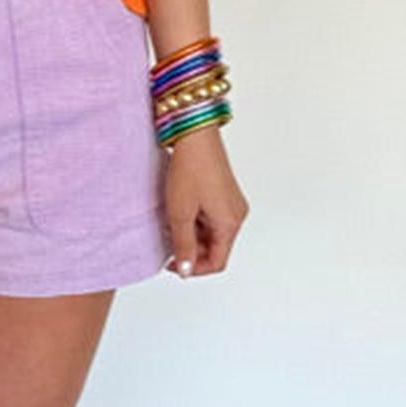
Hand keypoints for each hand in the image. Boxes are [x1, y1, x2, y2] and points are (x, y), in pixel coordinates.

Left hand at [161, 125, 248, 277]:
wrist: (195, 136)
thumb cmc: (190, 169)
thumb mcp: (180, 213)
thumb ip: (183, 245)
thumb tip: (186, 270)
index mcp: (230, 223)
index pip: (217, 262)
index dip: (194, 268)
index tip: (174, 264)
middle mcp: (236, 215)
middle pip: (216, 248)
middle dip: (192, 250)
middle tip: (169, 241)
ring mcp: (232, 204)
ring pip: (212, 234)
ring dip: (192, 234)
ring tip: (173, 221)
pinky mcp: (225, 195)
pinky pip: (212, 219)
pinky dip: (196, 221)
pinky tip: (180, 210)